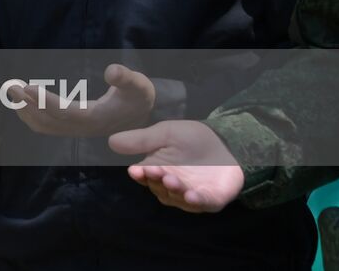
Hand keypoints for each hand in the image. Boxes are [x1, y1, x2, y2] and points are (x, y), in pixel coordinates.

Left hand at [11, 63, 155, 136]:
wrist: (139, 116)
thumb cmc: (137, 97)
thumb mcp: (139, 86)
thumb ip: (126, 78)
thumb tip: (111, 71)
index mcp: (96, 118)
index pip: (66, 112)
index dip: (46, 101)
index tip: (28, 88)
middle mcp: (82, 128)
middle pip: (49, 121)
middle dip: (28, 103)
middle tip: (11, 85)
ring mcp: (74, 131)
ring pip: (44, 126)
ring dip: (25, 109)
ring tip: (11, 90)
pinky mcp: (69, 128)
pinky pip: (45, 126)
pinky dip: (29, 115)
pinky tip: (20, 101)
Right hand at [109, 120, 244, 212]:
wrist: (227, 141)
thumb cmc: (192, 138)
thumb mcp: (165, 133)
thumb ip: (141, 140)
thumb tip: (111, 141)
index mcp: (158, 171)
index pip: (144, 177)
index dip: (140, 175)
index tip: (135, 170)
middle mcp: (172, 186)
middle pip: (160, 189)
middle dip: (157, 181)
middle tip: (156, 171)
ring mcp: (192, 195)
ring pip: (178, 198)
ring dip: (174, 191)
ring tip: (171, 180)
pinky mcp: (212, 199)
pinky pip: (202, 204)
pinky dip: (195, 201)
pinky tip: (190, 195)